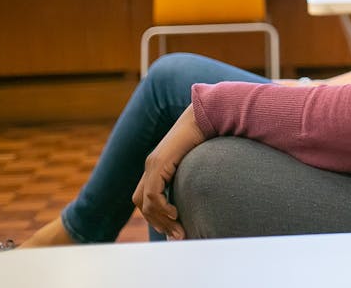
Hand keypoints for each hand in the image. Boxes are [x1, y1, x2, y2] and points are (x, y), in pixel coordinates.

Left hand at [132, 105, 205, 239]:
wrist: (206, 115)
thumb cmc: (208, 136)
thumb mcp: (197, 161)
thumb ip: (193, 175)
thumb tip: (200, 192)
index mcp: (158, 165)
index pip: (146, 197)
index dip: (155, 214)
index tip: (172, 226)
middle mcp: (151, 165)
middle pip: (141, 202)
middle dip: (156, 221)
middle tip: (175, 234)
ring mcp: (153, 164)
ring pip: (146, 202)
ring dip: (160, 220)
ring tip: (178, 229)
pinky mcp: (159, 163)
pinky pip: (153, 193)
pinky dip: (161, 207)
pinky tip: (175, 213)